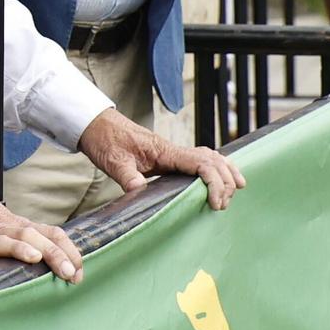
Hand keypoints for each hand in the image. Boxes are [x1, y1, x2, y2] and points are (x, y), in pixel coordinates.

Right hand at [0, 179, 84, 280]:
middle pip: (30, 237)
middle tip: (70, 274)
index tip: (80, 270)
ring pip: (0, 241)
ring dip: (18, 249)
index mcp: (14, 225)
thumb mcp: (3, 222)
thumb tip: (58, 257)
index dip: (67, 250)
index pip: (49, 233)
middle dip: (53, 255)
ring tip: (35, 258)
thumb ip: (26, 238)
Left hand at [75, 109, 245, 208]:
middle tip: (222, 204)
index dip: (215, 181)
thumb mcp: (112, 161)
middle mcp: (173, 149)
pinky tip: (221, 177)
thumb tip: (139, 192)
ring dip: (225, 172)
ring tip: (234, 191)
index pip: (201, 163)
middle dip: (224, 181)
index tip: (215, 202)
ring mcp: (172, 152)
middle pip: (212, 160)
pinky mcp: (168, 156)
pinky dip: (215, 167)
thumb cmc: (104, 140)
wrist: (95, 124)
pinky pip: (199, 159)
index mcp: (165, 151)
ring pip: (210, 157)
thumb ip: (127, 176)